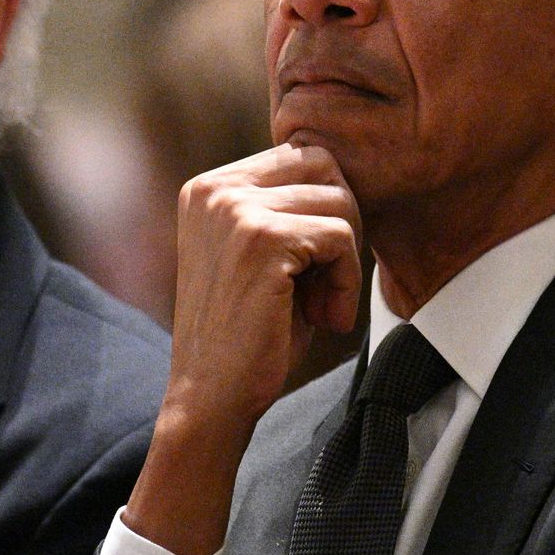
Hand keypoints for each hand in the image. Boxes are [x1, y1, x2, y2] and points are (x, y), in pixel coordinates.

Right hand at [125, 143, 361, 554]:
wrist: (210, 397)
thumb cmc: (245, 333)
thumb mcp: (259, 255)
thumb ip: (286, 209)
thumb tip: (347, 177)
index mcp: (207, 188)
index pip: (298, 157)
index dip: (325, 208)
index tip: (315, 266)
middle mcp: (214, 188)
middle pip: (322, 165)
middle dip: (341, 221)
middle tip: (329, 281)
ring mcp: (234, 209)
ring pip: (338, 201)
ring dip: (346, 259)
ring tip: (322, 306)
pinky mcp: (261, 238)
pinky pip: (340, 237)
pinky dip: (347, 282)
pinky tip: (326, 318)